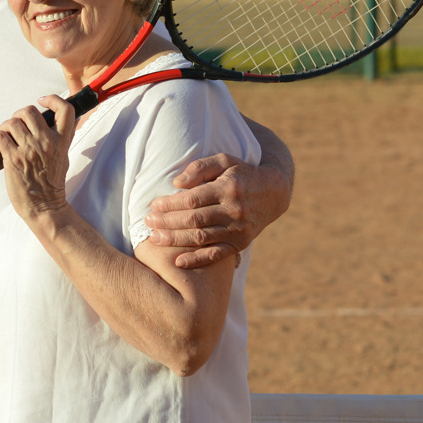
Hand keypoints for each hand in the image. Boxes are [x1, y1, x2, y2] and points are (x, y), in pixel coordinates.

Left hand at [0, 96, 74, 219]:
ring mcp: (29, 150)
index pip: (65, 110)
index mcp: (61, 141)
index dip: (53, 99)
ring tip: (4, 138)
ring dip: (4, 128)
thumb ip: (62, 138)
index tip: (42, 101)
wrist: (45, 207)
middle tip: (16, 127)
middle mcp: (46, 142)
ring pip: (11, 122)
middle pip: (29, 111)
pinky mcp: (13, 159)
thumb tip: (58, 122)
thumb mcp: (63, 157)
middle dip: (18, 116)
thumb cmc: (52, 184)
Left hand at [144, 154, 291, 268]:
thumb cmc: (242, 173)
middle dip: (168, 222)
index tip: (154, 205)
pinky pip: (217, 255)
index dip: (171, 204)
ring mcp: (239, 230)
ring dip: (175, 240)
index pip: (193, 199)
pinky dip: (197, 260)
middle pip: (194, 220)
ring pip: (202, 238)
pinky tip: (178, 262)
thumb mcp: (225, 160)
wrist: (274, 193)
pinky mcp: (241, 243)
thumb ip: (200, 167)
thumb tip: (177, 183)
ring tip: (155, 238)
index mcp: (228, 189)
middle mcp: (235, 211)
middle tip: (148, 222)